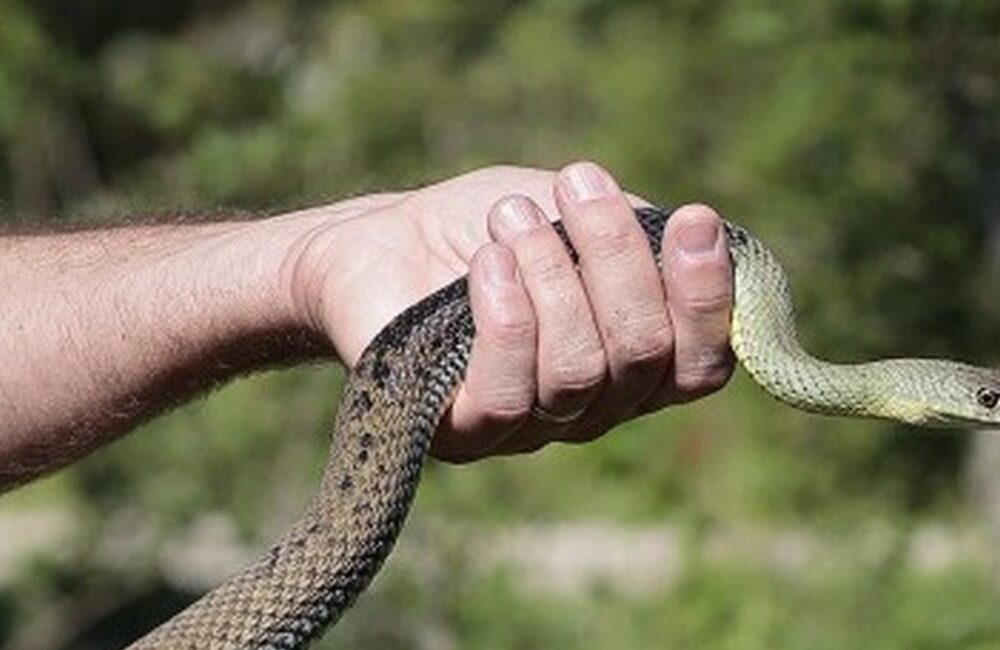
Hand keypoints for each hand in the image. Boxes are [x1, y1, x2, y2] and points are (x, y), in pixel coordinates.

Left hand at [287, 162, 732, 461]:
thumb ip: (637, 236)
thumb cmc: (484, 227)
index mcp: (630, 364)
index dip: (706, 297)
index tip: (693, 219)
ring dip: (553, 277)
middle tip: (578, 183)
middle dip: (617, 258)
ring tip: (511, 215)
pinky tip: (488, 263)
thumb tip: (695, 243)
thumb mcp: (572, 213)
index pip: (699, 363)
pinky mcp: (464, 432)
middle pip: (642, 356)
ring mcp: (530, 427)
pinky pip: (506, 397)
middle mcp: (591, 407)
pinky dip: (507, 319)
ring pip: (578, 371)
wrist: (382, 243)